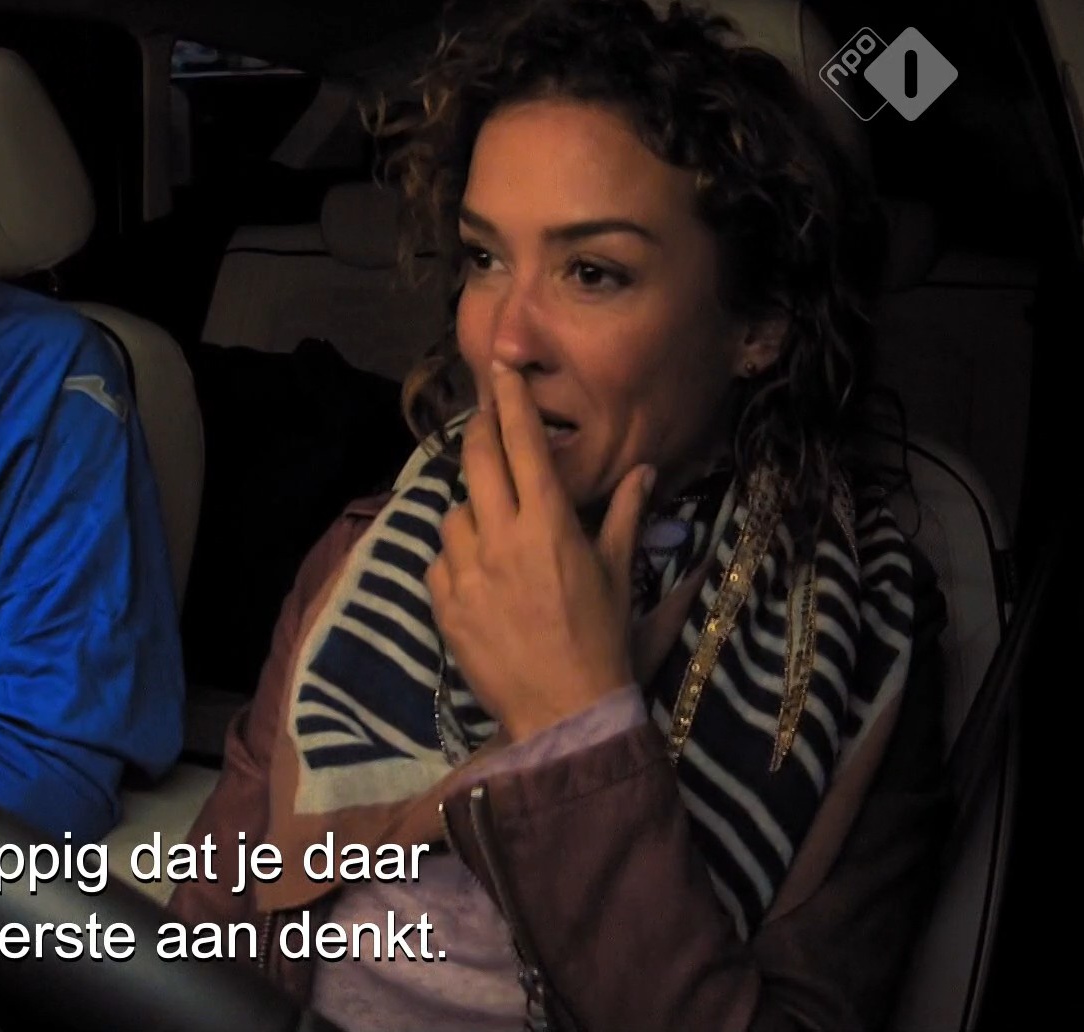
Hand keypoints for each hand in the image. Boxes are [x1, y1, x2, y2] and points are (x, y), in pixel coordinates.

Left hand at [425, 363, 653, 742]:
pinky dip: (456, 561)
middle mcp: (501, 539)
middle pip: (477, 463)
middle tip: (483, 424)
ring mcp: (466, 572)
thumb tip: (643, 470)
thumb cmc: (602, 642)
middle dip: (479, 436)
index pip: (524, 445)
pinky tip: (480, 580)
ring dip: (471, 514)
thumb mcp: (620, 576)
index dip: (510, 403)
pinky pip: (440, 562)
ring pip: (454, 515)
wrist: (564, 713)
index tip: (499, 371)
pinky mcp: (443, 604)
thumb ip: (624, 516)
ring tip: (494, 534)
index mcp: (548, 525)